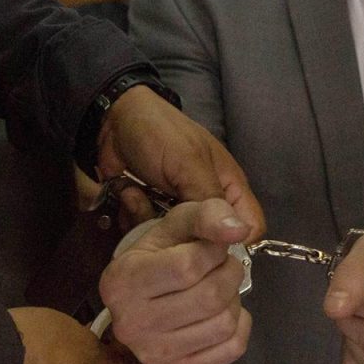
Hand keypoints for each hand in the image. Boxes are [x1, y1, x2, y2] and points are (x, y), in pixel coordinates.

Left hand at [96, 86, 264, 237]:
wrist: (114, 120)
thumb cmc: (160, 133)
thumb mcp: (188, 162)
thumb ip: (211, 199)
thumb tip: (235, 235)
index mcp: (229, 187)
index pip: (249, 228)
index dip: (234, 242)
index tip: (207, 242)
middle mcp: (207, 203)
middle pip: (209, 242)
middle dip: (184, 236)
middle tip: (161, 214)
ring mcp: (178, 211)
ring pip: (176, 243)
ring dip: (152, 224)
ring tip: (137, 196)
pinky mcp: (152, 214)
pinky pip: (149, 235)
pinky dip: (134, 220)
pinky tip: (126, 196)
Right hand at [99, 198, 253, 363]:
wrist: (143, 291)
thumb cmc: (160, 251)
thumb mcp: (178, 221)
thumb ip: (208, 215)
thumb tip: (239, 230)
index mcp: (124, 280)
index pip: (188, 266)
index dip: (214, 251)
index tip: (212, 245)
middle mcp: (132, 323)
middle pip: (210, 298)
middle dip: (229, 273)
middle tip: (222, 265)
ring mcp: (153, 353)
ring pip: (224, 324)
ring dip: (234, 299)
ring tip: (220, 287)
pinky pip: (231, 350)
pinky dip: (240, 326)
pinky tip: (224, 311)